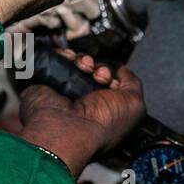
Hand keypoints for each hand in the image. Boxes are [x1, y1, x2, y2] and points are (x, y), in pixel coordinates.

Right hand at [19, 52, 144, 175]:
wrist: (68, 128)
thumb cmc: (103, 124)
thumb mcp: (135, 105)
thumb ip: (133, 84)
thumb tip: (123, 70)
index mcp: (105, 110)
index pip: (110, 81)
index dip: (113, 75)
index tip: (112, 79)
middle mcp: (85, 102)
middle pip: (93, 70)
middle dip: (99, 66)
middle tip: (99, 75)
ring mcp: (65, 92)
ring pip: (76, 63)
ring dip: (83, 60)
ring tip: (85, 68)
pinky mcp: (48, 83)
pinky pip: (57, 60)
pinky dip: (64, 55)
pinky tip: (71, 61)